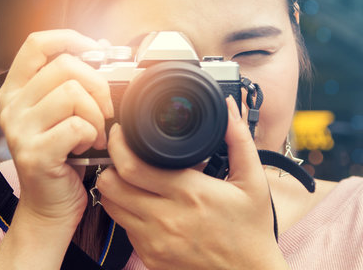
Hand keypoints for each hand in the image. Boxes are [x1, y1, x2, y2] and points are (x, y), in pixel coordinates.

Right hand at [0, 29, 113, 225]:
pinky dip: (92, 135)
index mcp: (16, 89)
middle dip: (98, 84)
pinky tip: (86, 146)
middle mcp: (12, 106)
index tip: (96, 51)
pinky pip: (77, 125)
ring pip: (73, 93)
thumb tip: (101, 49)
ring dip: (96, 114)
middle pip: (65, 65)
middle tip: (104, 109)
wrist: (50, 204)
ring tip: (94, 132)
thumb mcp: (62, 111)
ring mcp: (19, 129)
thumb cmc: (62, 154)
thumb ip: (72, 81)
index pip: (38, 43)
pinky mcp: (34, 153)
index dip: (71, 39)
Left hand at [97, 96, 288, 268]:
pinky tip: (146, 205)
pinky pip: (124, 229)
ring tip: (132, 179)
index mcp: (189, 193)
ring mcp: (154, 242)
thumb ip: (239, 140)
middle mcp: (166, 218)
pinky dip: (128, 213)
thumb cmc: (251, 229)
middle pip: (110, 185)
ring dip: (115, 189)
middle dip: (110, 164)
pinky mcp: (151, 258)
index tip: (122, 133)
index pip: (132, 166)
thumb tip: (230, 108)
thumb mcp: (253, 181)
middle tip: (122, 155)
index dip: (119, 144)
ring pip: (111, 207)